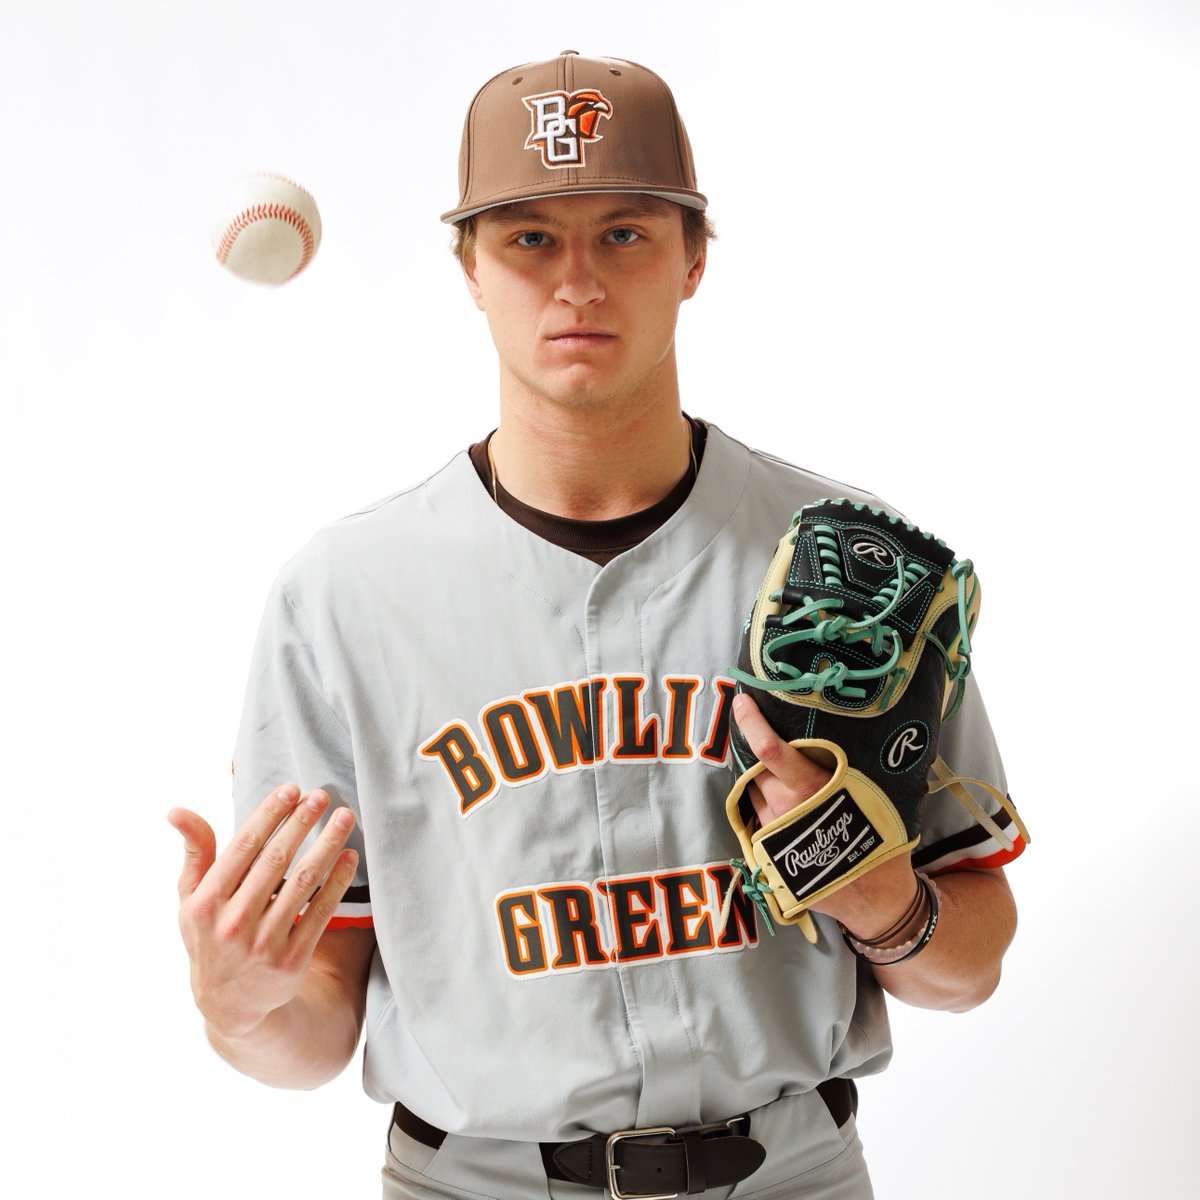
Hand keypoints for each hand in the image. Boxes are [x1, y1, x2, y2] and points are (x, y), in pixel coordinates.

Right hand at [168, 785, 357, 1040]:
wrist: (229, 1004)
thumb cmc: (210, 935)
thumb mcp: (190, 899)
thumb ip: (194, 853)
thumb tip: (176, 810)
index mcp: (205, 903)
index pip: (242, 848)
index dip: (268, 815)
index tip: (291, 789)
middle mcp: (232, 923)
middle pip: (276, 860)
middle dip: (301, 822)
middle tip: (322, 796)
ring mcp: (262, 944)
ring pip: (303, 884)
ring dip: (327, 845)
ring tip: (345, 817)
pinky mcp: (291, 961)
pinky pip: (321, 913)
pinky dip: (338, 882)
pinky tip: (349, 856)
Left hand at [731, 693, 917, 937]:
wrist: (875, 899)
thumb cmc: (877, 840)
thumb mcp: (870, 796)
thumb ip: (842, 769)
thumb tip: (839, 731)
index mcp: (813, 789)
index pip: (770, 751)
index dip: (752, 724)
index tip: (742, 702)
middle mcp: (787, 807)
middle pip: (754, 768)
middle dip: (758, 755)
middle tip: (772, 746)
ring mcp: (774, 832)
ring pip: (754, 793)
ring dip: (763, 784)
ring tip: (791, 788)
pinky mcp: (768, 853)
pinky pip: (758, 819)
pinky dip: (767, 809)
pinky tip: (788, 813)